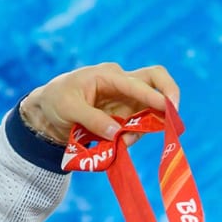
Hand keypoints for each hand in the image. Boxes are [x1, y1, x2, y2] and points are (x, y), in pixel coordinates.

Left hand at [19, 62, 178, 142]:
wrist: (47, 113)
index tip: (168, 109)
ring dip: (145, 128)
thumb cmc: (56, 100)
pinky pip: (138, 127)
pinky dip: (133, 137)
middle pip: (155, 80)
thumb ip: (93, 119)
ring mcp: (125, 101)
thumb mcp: (68, 108)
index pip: (138, 82)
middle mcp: (122, 85)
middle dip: (169, 95)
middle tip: (174, 116)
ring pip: (150, 109)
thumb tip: (117, 132)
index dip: (154, 96)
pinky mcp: (124, 117)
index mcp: (108, 75)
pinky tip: (118, 146)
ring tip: (123, 144)